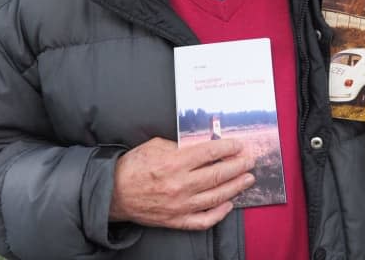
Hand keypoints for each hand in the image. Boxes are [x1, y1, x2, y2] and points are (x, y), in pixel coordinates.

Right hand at [109, 137, 255, 229]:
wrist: (114, 192)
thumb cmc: (134, 165)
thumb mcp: (156, 145)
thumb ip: (180, 145)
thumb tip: (204, 144)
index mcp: (174, 162)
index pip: (210, 153)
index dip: (228, 148)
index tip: (239, 145)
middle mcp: (180, 184)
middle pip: (218, 174)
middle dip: (238, 166)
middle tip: (250, 161)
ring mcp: (180, 205)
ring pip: (216, 197)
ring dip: (235, 187)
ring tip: (248, 179)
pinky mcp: (176, 220)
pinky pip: (203, 220)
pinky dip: (219, 213)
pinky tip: (229, 204)